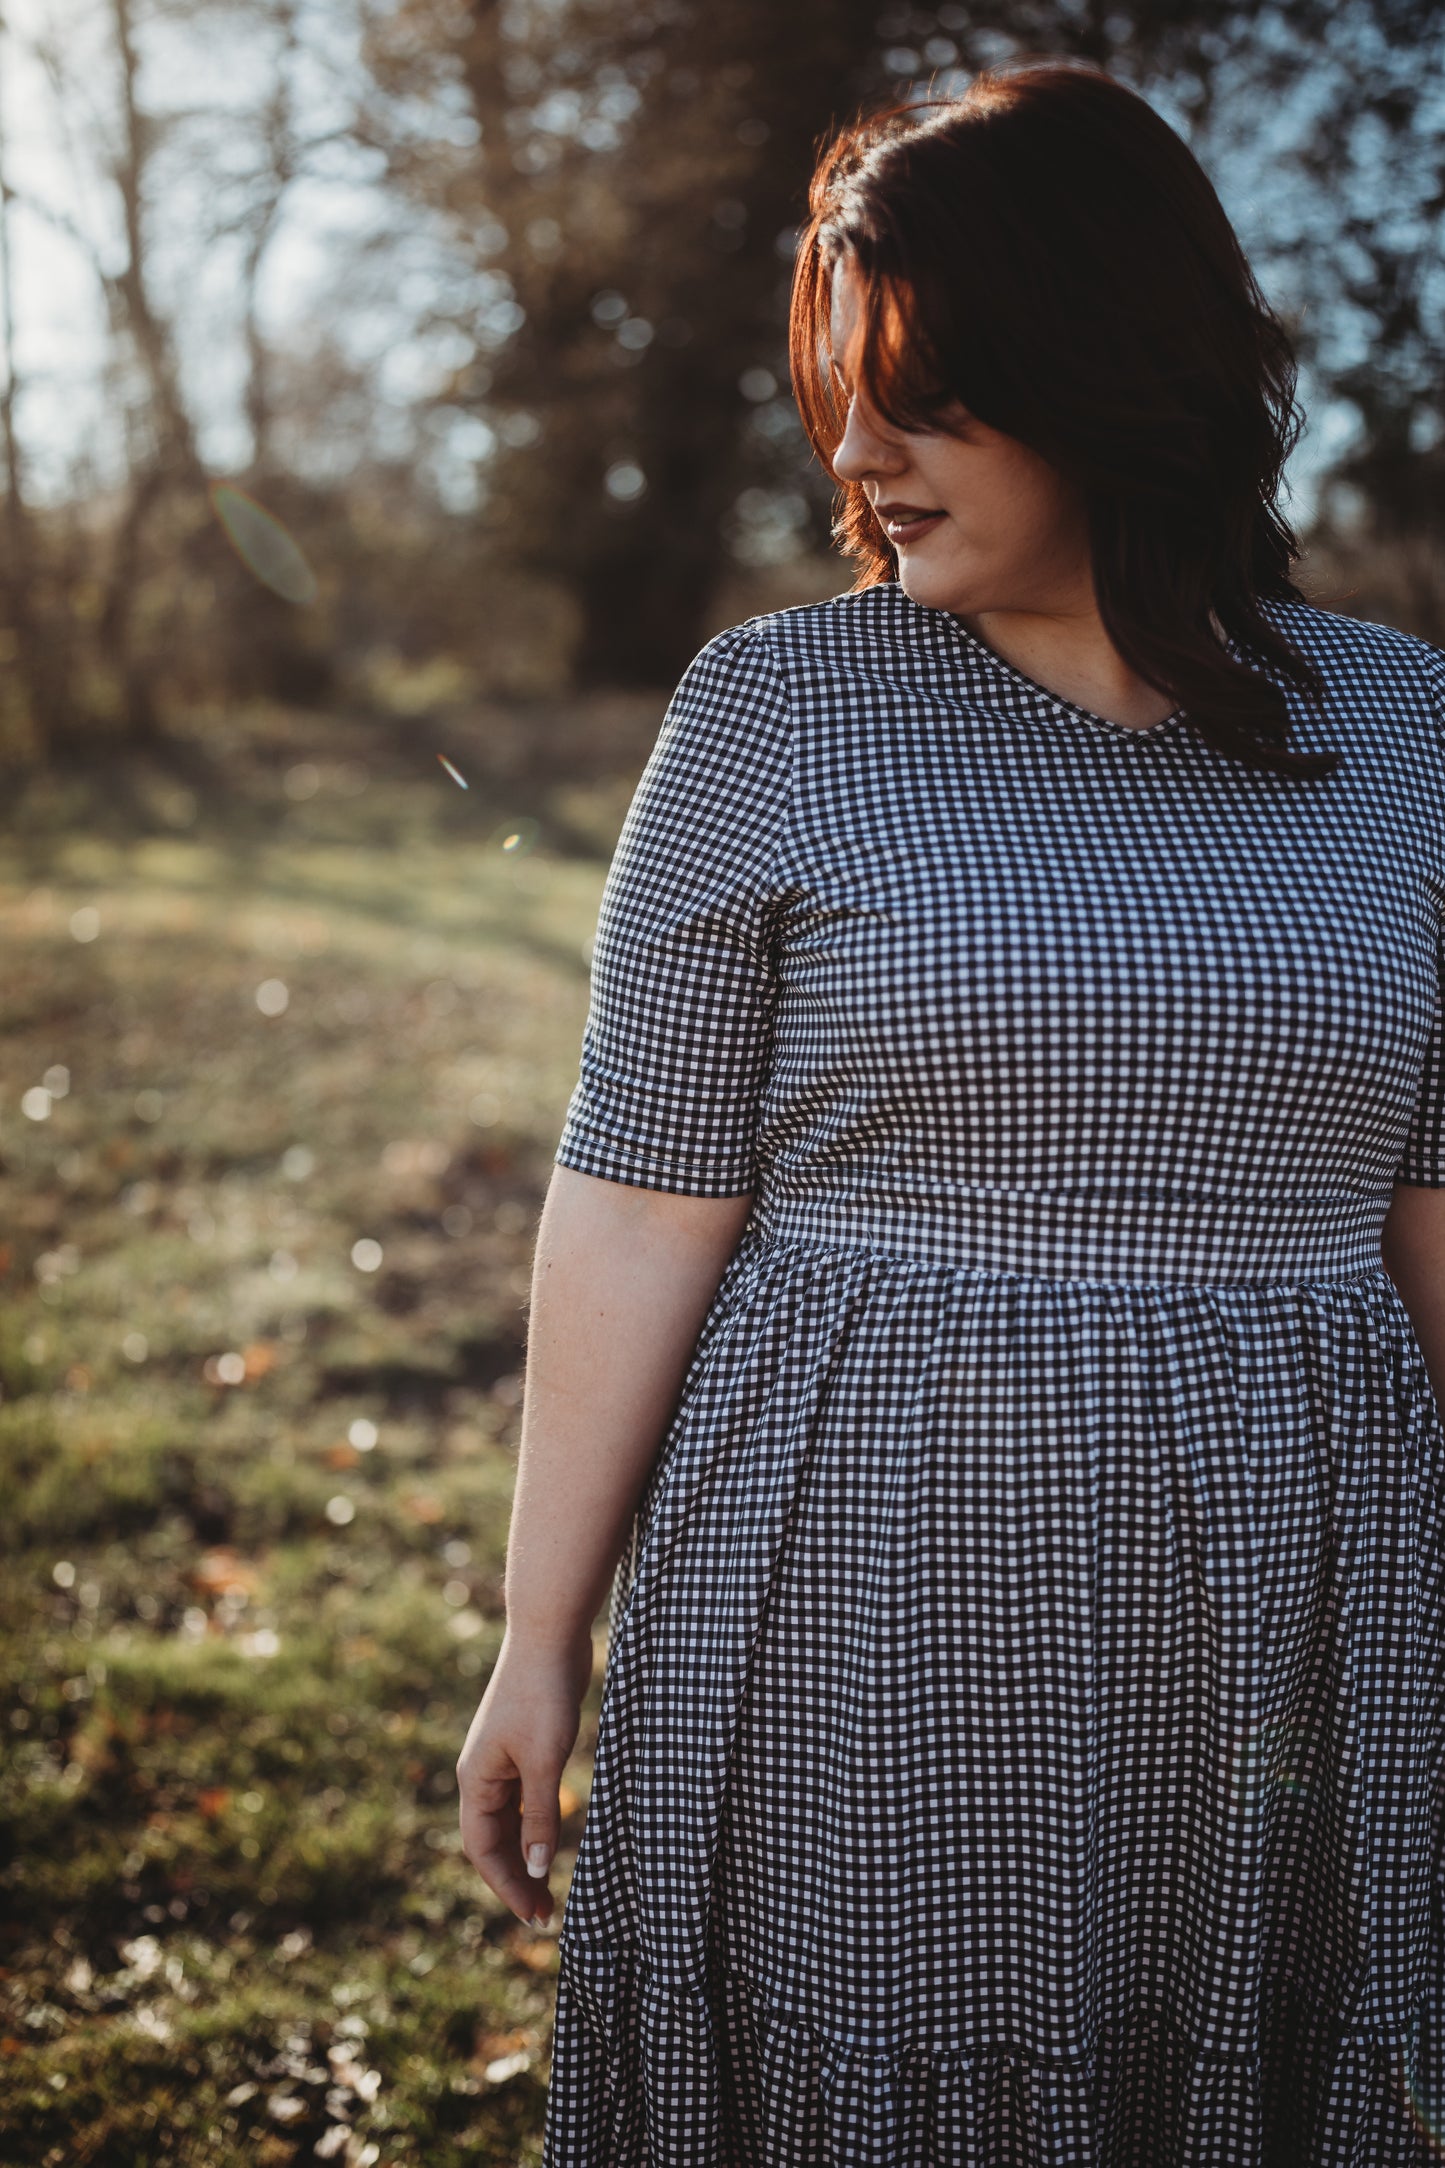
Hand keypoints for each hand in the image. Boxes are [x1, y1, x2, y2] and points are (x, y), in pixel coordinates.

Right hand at [457, 1630, 592, 1926]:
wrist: (549, 1634)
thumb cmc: (543, 1694)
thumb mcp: (544, 1760)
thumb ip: (539, 1815)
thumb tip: (535, 1869)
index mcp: (476, 1778)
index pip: (482, 1848)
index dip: (506, 1885)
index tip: (534, 1916)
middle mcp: (482, 1772)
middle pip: (491, 1839)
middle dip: (514, 1878)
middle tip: (544, 1914)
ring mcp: (501, 1758)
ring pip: (506, 1821)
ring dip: (524, 1854)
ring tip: (548, 1888)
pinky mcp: (523, 1745)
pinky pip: (521, 1798)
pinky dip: (534, 1824)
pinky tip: (552, 1839)